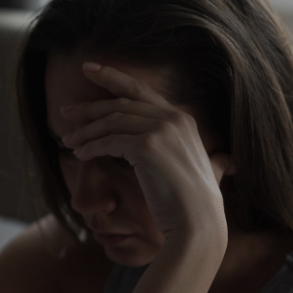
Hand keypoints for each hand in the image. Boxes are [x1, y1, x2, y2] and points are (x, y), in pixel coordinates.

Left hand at [61, 62, 229, 239]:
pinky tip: (80, 155)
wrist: (198, 223)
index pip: (139, 90)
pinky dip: (92, 147)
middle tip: (65, 112)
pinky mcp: (147, 147)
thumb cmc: (196, 203)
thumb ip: (213, 158)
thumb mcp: (208, 169)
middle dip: (89, 107)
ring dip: (86, 131)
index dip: (112, 77)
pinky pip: (110, 141)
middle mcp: (173, 118)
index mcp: (182, 119)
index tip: (88, 69)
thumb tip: (226, 159)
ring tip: (68, 141)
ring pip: (111, 122)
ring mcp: (161, 130)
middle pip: (120, 103)